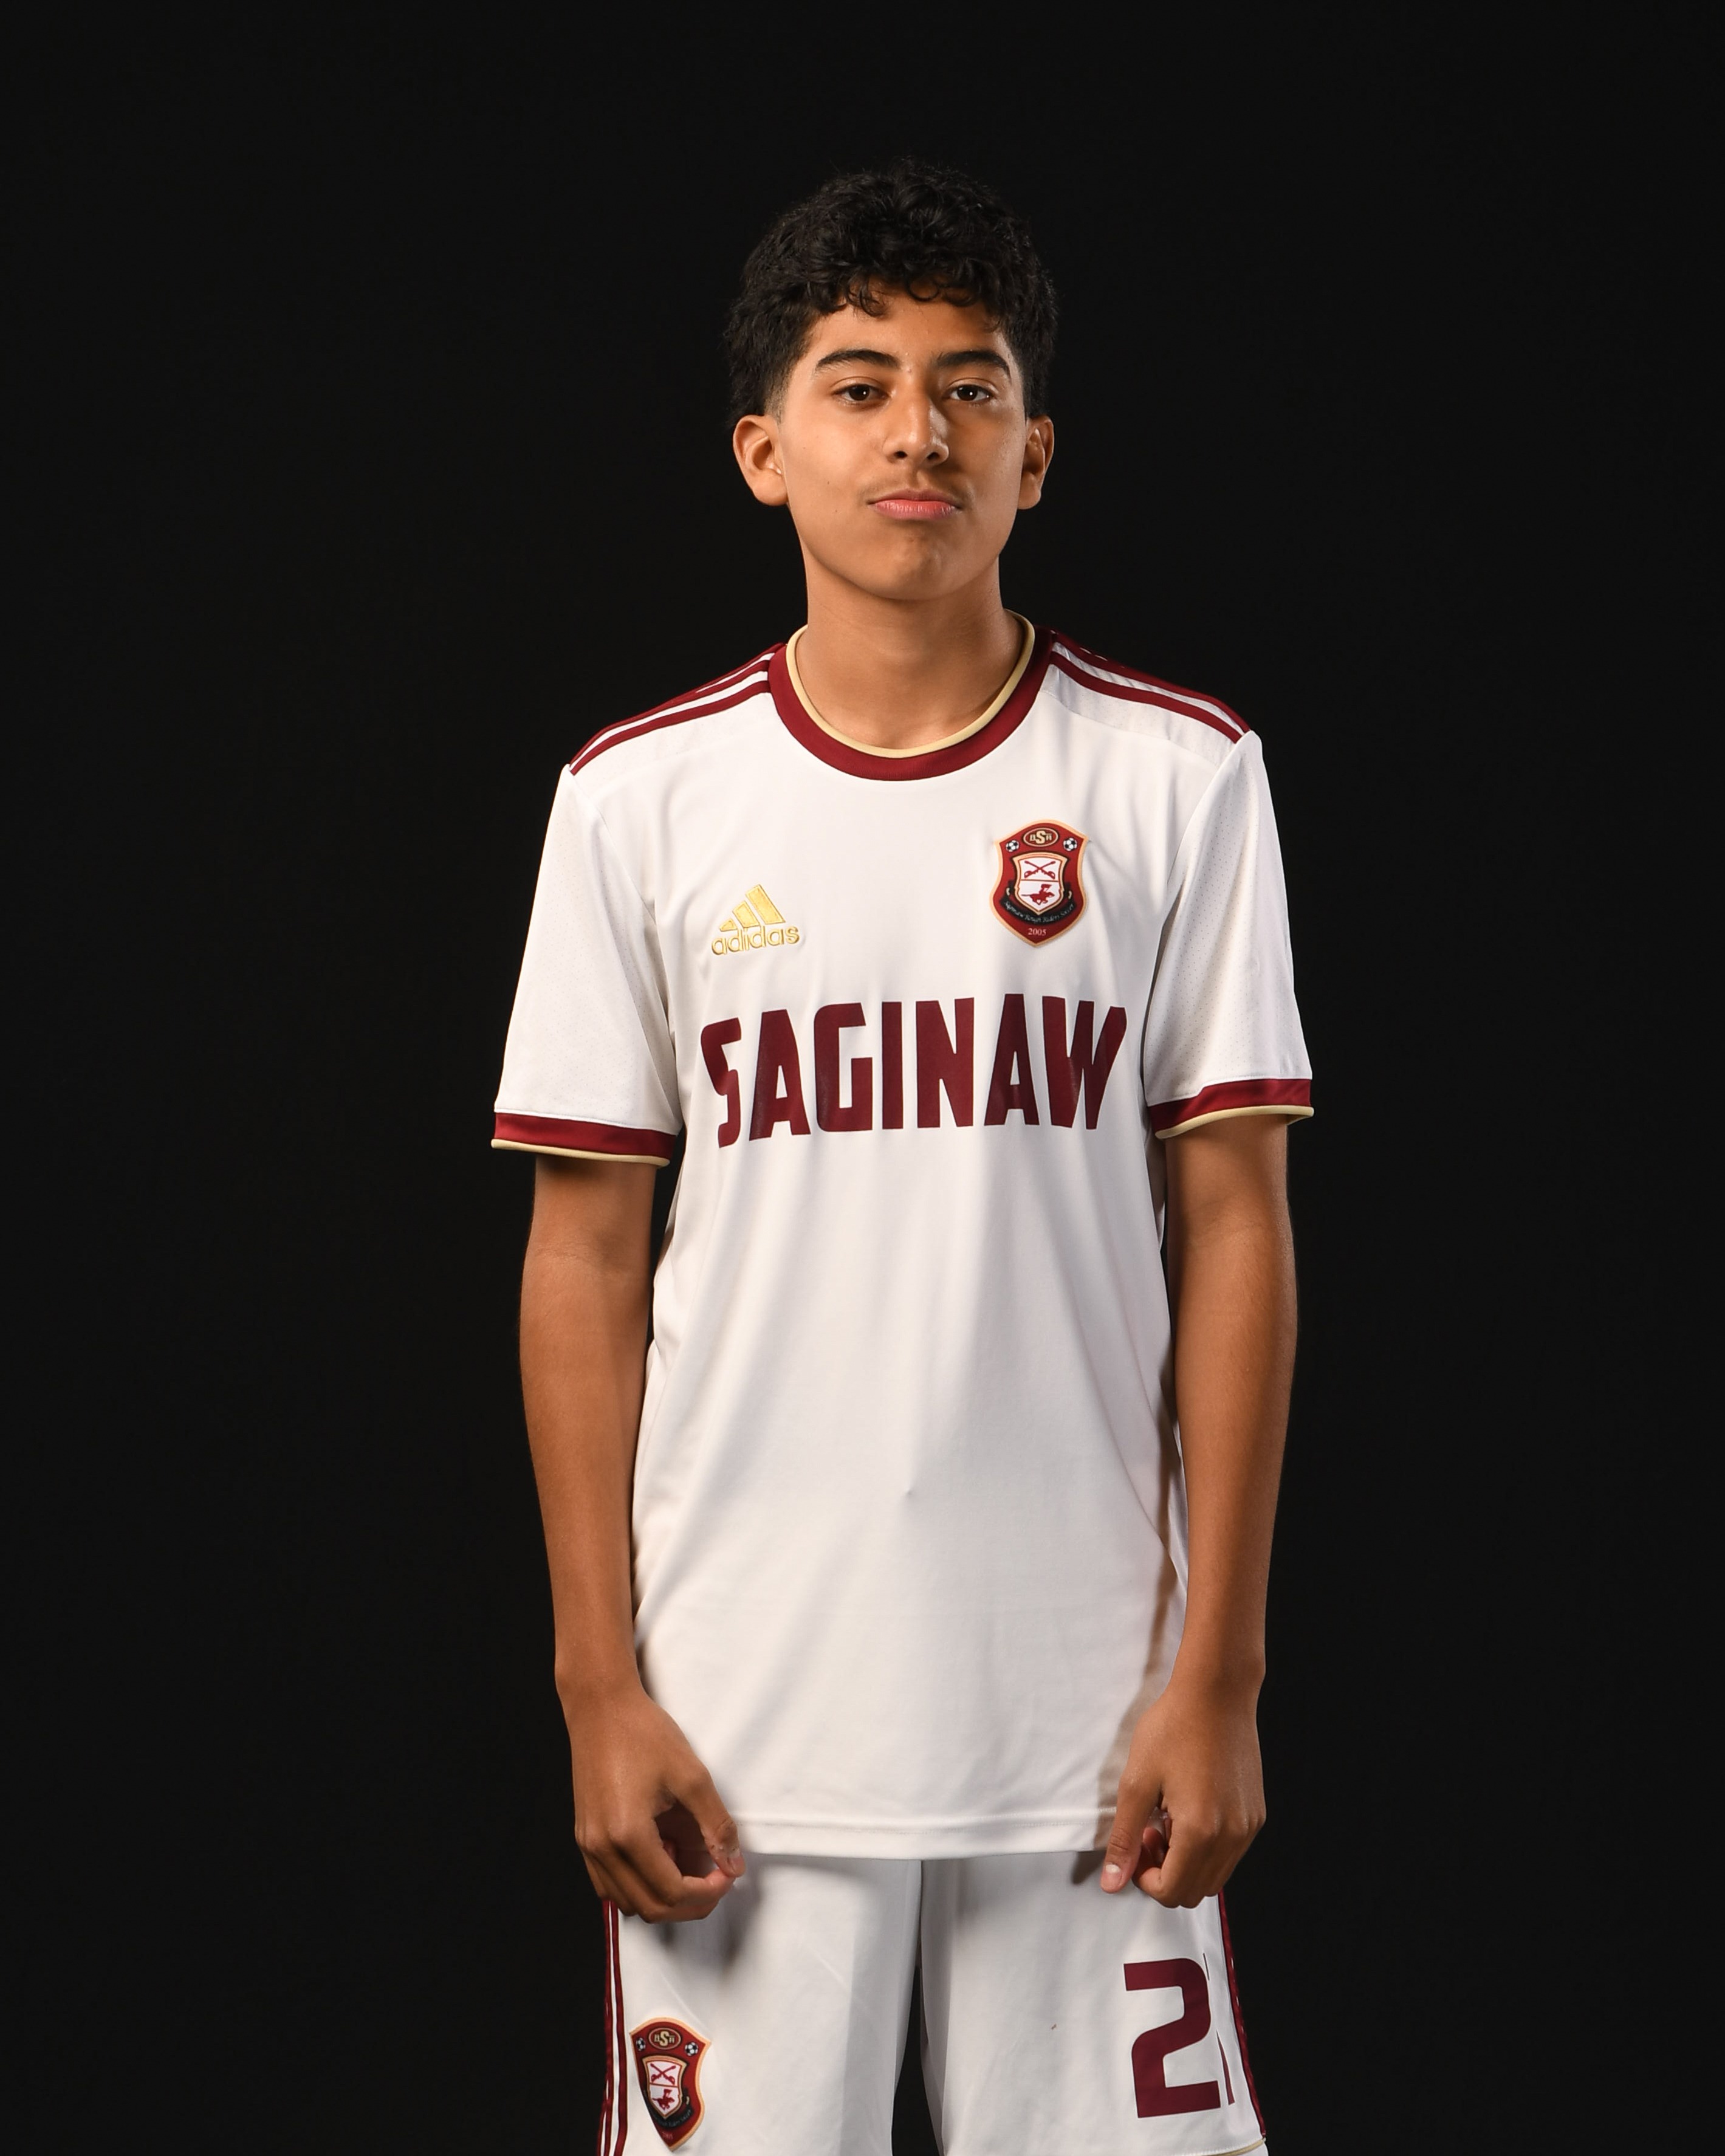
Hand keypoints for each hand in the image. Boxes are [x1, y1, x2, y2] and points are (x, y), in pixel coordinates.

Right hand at [564, 1683, 745, 1920]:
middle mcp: (601, 1848)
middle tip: (716, 1879)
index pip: (671, 1892)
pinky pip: (609, 1883)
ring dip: (663, 1895)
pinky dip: (639, 1883)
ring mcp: (588, 1845)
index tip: (728, 1873)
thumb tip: (732, 1863)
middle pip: (649, 1906)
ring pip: (626, 1901)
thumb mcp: (691, 1775)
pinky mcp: (585, 1837)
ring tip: (685, 1859)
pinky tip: (659, 1853)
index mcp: (627, 1834)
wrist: (600, 1707)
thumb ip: (715, 1825)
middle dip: (689, 1902)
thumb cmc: (643, 1733)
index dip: (707, 1892)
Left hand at [1100, 1673, 1265, 1906]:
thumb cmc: (1174, 1728)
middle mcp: (1232, 1836)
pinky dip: (1206, 1847)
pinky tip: (1190, 1808)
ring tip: (1168, 1818)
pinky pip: (1230, 1853)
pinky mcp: (1256, 1815)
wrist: (1217, 1692)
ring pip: (1214, 1876)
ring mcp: (1248, 1827)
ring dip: (1186, 1862)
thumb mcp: (1137, 1782)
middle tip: (1150, 1831)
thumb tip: (1112, 1884)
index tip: (1136, 1843)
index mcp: (1200, 1831)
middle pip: (1194, 1892)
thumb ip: (1124, 1839)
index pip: (1171, 1892)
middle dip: (1165, 1873)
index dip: (1144, 1878)